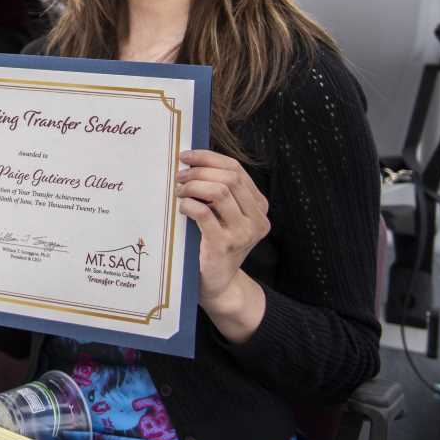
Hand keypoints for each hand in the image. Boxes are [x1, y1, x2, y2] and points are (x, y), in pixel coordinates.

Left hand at [177, 149, 269, 310]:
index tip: (186, 156)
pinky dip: (189, 205)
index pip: (236, 169)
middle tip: (180, 175)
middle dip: (200, 171)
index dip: (209, 157)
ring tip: (180, 191)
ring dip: (194, 186)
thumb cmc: (216, 242)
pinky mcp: (224, 246)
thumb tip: (192, 160)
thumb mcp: (225, 214)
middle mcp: (257, 219)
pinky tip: (182, 207)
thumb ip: (219, 190)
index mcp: (259, 206)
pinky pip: (205, 213)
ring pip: (220, 192)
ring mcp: (243, 234)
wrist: (218, 284)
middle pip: (229, 178)